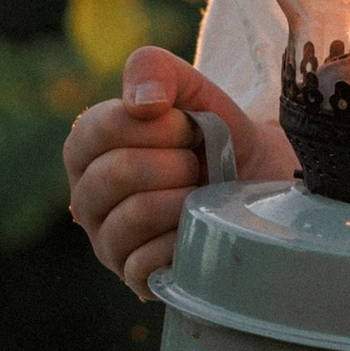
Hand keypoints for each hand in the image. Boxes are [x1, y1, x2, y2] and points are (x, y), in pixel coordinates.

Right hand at [63, 46, 290, 295]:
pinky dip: (182, 243)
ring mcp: (109, 242)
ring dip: (182, 201)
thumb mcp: (193, 92)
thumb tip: (143, 102)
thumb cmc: (216, 137)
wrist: (262, 184)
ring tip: (202, 195)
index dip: (151, 126)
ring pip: (130, 218)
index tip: (187, 127)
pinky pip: (147, 263)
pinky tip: (200, 231)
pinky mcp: (136, 279)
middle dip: (172, 163)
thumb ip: (157, 71)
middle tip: (198, 165)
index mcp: (87, 151)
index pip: (96, 131)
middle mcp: (88, 198)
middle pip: (113, 175)